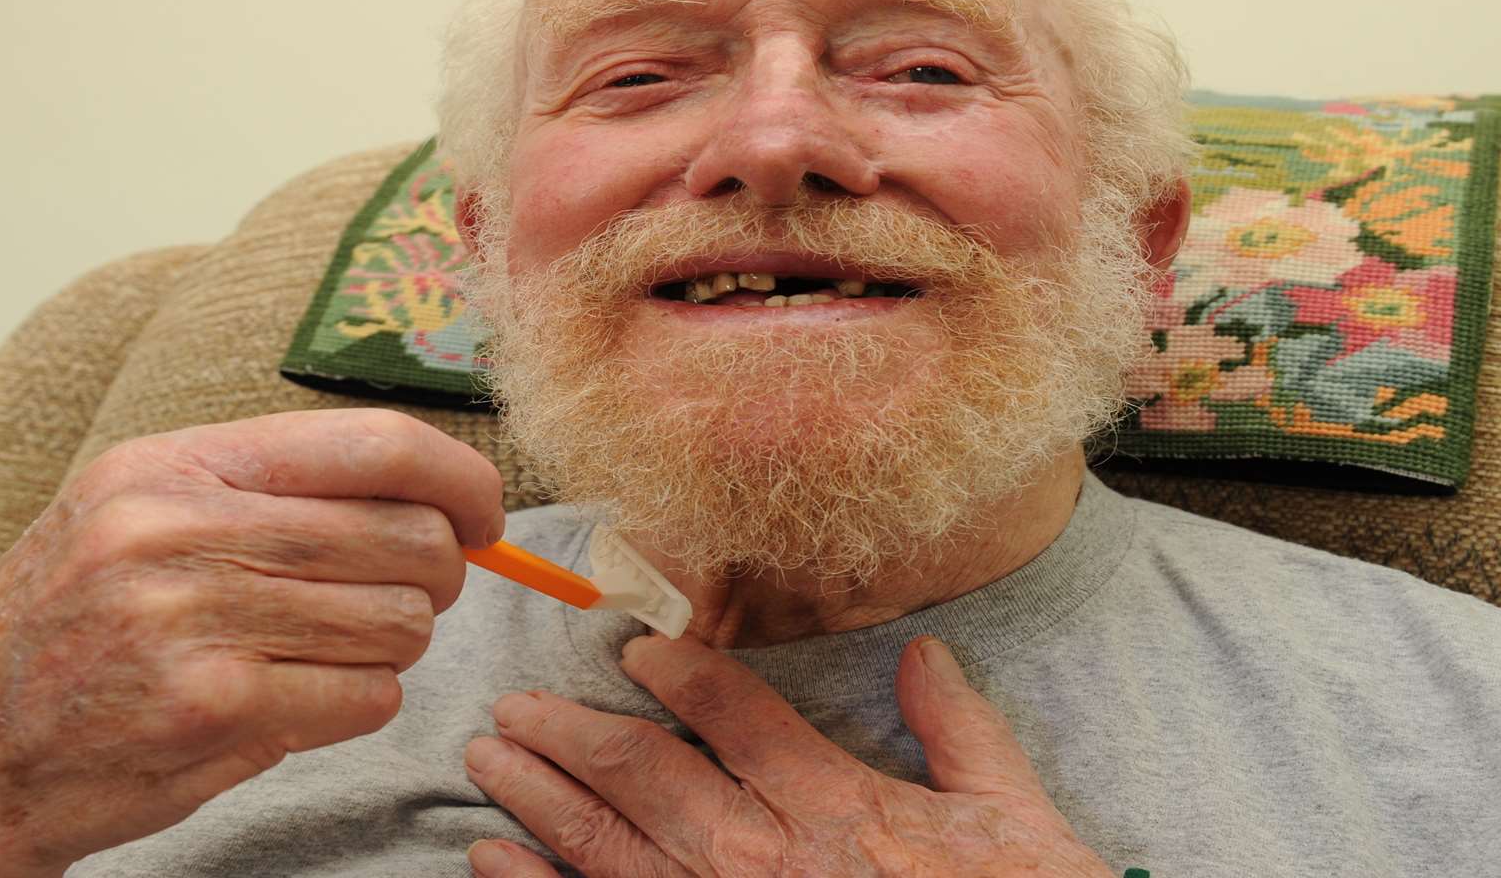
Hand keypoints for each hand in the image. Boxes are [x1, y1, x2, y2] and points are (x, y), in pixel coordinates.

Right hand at [0, 409, 502, 877]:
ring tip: (321, 651)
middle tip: (405, 595)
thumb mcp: (149, 509)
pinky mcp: (208, 709)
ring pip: (400, 622)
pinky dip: (357, 702)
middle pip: (409, 537)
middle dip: (438, 575)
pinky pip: (367, 697)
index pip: (378, 442)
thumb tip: (445, 499)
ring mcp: (192, 621)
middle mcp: (182, 528)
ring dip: (389, 646)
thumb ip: (283, 491)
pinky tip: (295, 700)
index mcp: (181, 462)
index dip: (463, 479)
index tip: (485, 514)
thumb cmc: (76, 618)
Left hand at [463, 635, 1113, 876]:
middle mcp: (765, 858)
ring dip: (539, 798)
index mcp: (836, 806)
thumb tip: (921, 654)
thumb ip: (960, 730)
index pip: (736, 715)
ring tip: (489, 757)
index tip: (635, 644)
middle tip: (514, 701)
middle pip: (645, 776)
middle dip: (570, 732)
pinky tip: (495, 863)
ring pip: (609, 848)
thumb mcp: (1011, 816)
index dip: (678, 669)